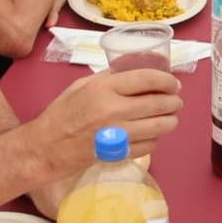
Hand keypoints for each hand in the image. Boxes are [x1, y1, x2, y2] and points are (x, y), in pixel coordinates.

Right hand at [26, 68, 183, 181]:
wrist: (45, 147)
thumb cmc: (61, 113)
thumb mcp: (82, 85)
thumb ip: (109, 77)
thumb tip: (133, 68)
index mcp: (104, 89)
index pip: (148, 79)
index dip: (167, 80)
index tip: (174, 83)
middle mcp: (114, 110)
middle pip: (159, 103)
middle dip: (174, 101)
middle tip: (176, 101)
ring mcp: (118, 134)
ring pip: (159, 126)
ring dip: (171, 121)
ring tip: (170, 118)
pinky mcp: (119, 154)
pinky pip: (149, 146)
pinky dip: (156, 140)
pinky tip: (153, 135)